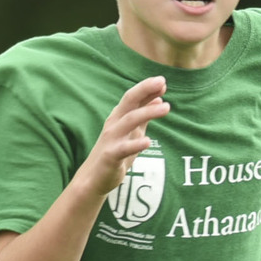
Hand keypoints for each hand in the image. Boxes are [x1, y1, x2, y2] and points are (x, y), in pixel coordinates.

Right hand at [78, 76, 169, 195]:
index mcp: (119, 117)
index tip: (162, 81)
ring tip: (166, 107)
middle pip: (129, 102)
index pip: (133, 97)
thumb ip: (144, 116)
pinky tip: (148, 141)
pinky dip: (136, 144)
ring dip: (148, 112)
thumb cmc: (115, 153)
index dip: (147, 88)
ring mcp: (112, 139)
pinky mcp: (111, 156)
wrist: (93, 178)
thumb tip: (159, 98)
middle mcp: (114, 124)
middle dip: (144, 90)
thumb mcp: (132, 132)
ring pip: (129, 121)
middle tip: (162, 82)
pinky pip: (124, 148)